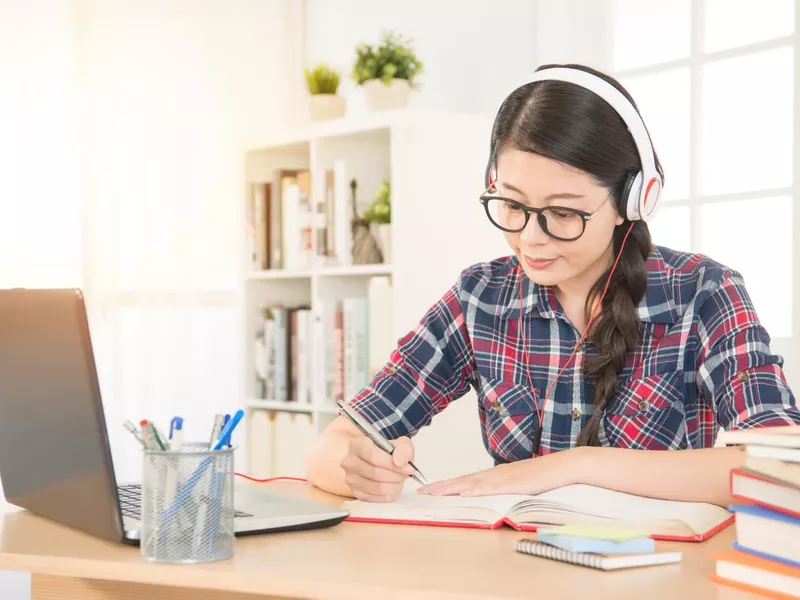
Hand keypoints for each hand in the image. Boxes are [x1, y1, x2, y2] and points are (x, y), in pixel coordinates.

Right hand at [340, 436, 415, 501]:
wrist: (380, 460)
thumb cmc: (389, 451)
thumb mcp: (401, 444)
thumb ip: (403, 449)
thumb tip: (400, 462)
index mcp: (357, 444)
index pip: (373, 456)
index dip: (392, 464)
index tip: (408, 468)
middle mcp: (349, 461)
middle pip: (374, 473)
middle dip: (395, 476)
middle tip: (406, 475)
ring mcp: (350, 478)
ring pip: (375, 487)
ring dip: (393, 486)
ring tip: (400, 481)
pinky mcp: (354, 492)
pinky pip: (373, 498)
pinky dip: (387, 495)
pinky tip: (393, 488)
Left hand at [417, 447, 587, 496]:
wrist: (566, 466)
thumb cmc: (546, 476)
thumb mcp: (521, 485)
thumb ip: (506, 490)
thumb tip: (494, 499)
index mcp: (497, 475)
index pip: (466, 480)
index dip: (447, 485)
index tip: (431, 489)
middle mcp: (496, 474)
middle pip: (462, 481)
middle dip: (441, 487)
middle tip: (421, 492)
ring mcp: (503, 478)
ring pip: (471, 484)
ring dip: (450, 489)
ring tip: (433, 494)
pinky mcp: (513, 484)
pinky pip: (490, 488)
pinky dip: (474, 491)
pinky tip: (463, 494)